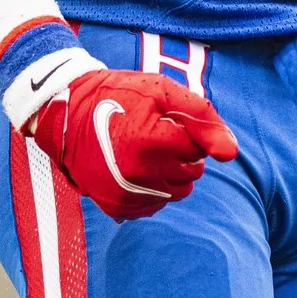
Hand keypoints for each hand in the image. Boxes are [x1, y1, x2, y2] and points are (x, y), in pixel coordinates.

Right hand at [26, 68, 237, 219]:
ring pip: (176, 192)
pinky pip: (155, 205)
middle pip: (191, 173)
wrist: (66, 112)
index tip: (162, 120)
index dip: (184, 131)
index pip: (198, 149)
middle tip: (153, 134)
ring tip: (144, 150)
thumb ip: (202, 118)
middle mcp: (138, 174)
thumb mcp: (163, 91)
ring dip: (170, 173)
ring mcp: (126, 194)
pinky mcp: (116, 206)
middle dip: (180, 154)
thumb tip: (231, 153)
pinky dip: (152, 189)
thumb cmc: (119, 95)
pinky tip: (134, 169)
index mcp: (152, 142)